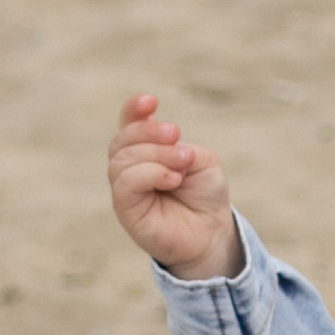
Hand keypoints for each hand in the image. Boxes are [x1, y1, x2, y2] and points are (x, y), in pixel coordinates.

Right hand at [108, 90, 240, 280]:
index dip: (133, 110)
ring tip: (182, 164)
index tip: (152, 101)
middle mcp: (130, 168)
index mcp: (145, 150)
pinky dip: (150, 173)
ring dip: (155, 154)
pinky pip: (126, 183)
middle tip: (176, 134)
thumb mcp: (201, 160)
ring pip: (122, 159)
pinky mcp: (125, 210)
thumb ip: (180, 147)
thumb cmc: (204, 195)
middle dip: (148, 131)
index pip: (128, 124)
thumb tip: (160, 152)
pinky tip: (173, 178)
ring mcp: (125, 189)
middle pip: (122, 139)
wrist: (211, 232)